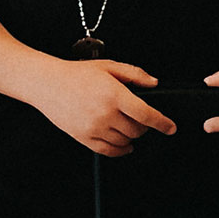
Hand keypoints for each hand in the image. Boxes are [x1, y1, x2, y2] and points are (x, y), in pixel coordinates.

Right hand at [31, 57, 174, 154]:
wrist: (48, 84)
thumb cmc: (77, 74)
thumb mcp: (109, 66)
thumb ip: (135, 74)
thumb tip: (154, 83)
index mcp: (114, 94)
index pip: (146, 114)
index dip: (162, 123)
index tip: (171, 128)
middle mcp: (105, 113)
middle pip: (137, 130)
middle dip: (144, 127)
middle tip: (140, 119)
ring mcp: (94, 128)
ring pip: (125, 142)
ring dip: (132, 137)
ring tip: (127, 126)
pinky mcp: (84, 138)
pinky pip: (108, 151)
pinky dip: (120, 150)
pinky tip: (124, 145)